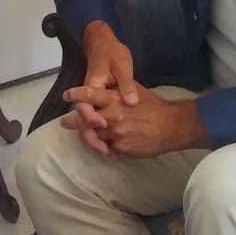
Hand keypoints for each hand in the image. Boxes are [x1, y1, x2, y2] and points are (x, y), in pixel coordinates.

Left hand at [59, 87, 205, 158]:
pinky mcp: (121, 147)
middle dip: (71, 121)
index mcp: (114, 98)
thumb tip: (102, 86)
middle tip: (65, 122)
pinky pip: (106, 147)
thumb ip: (116, 89)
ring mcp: (116, 133)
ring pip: (93, 136)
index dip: (75, 95)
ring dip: (89, 135)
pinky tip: (107, 144)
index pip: (88, 95)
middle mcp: (112, 115)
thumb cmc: (152, 106)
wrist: (170, 126)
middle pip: (84, 120)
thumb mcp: (134, 90)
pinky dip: (105, 146)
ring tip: (87, 133)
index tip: (67, 95)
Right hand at [63, 21, 139, 154]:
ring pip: (89, 122)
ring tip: (110, 152)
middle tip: (104, 150)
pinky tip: (113, 144)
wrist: (103, 43)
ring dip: (97, 137)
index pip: (85, 105)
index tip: (103, 125)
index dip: (91, 117)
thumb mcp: (122, 65)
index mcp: (92, 85)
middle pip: (84, 119)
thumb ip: (125, 84)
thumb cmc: (112, 53)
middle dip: (91, 135)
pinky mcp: (100, 102)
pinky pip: (96, 119)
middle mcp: (90, 95)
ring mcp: (94, 100)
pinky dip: (102, 132)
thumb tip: (131, 101)